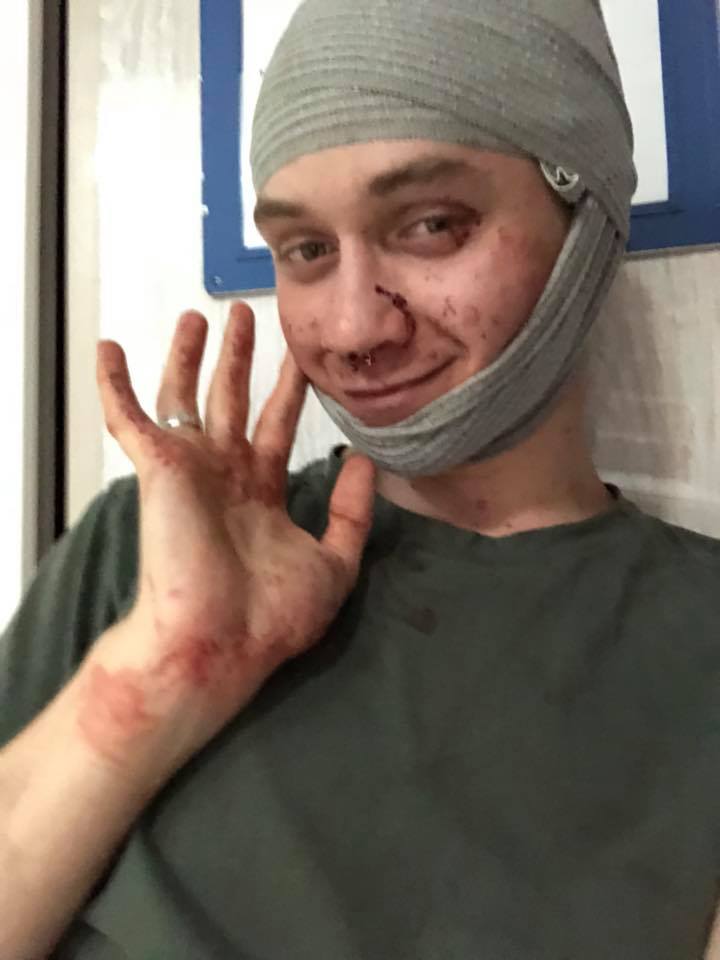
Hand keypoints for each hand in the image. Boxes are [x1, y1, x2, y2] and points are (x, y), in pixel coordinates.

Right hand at [82, 302, 375, 767]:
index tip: (302, 360)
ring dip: (191, 356)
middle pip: (233, 400)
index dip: (288, 391)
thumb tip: (364, 460)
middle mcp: (224, 474)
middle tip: (247, 316)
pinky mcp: (158, 468)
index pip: (276, 427)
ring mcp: (190, 469)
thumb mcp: (334, 563)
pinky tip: (109, 348)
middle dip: (241, 358)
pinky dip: (116, 384)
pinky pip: (130, 417)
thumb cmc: (271, 616)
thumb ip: (351, 512)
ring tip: (199, 315)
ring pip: (187, 396)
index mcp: (260, 492)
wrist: (219, 643)